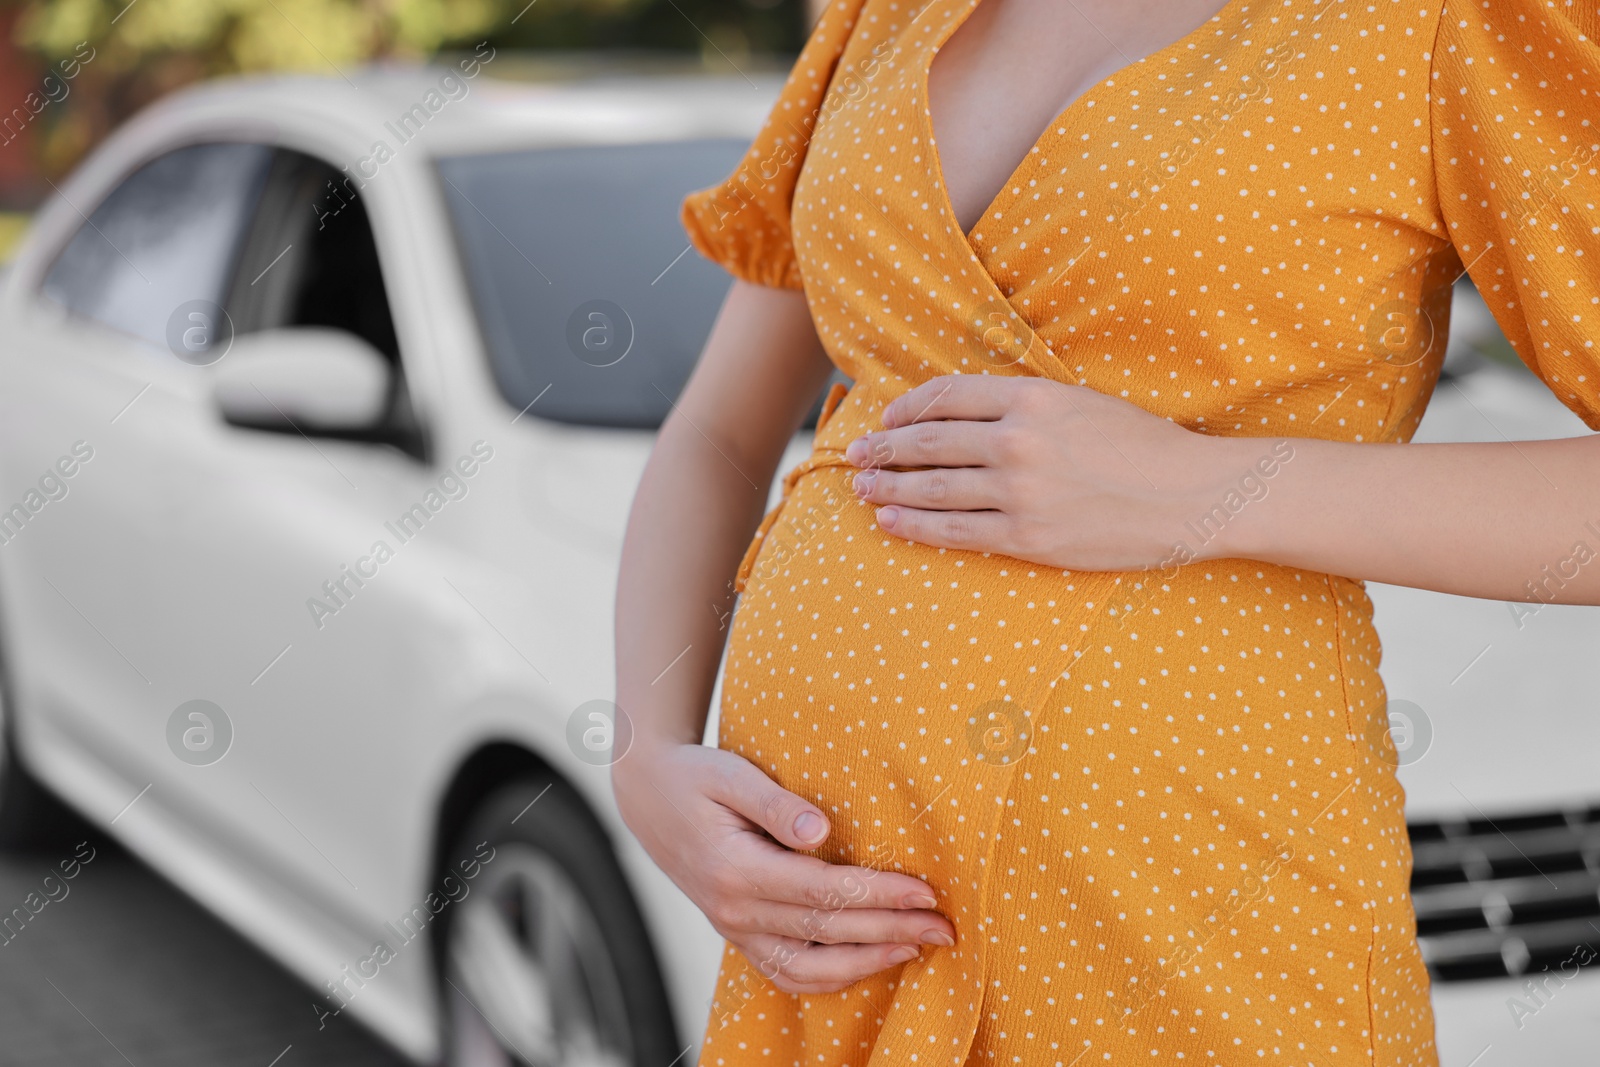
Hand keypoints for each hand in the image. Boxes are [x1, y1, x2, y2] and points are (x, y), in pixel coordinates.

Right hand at [611, 739, 955, 993]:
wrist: (645, 794)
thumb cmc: (694, 775)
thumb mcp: (730, 774)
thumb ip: (775, 803)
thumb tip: (822, 831)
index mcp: (735, 869)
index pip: (823, 892)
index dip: (879, 895)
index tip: (926, 892)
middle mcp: (733, 910)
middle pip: (826, 933)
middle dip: (891, 931)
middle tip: (944, 927)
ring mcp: (733, 929)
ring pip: (808, 969)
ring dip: (868, 963)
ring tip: (916, 948)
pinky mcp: (737, 934)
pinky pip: (787, 973)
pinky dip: (831, 977)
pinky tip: (870, 961)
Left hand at [845, 375, 1261, 570]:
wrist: (1193, 496)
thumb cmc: (1144, 447)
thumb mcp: (1083, 402)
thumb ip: (1026, 404)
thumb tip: (967, 414)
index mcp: (1033, 397)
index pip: (948, 396)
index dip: (908, 408)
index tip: (888, 418)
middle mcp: (1019, 440)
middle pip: (929, 441)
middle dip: (885, 449)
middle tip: (858, 455)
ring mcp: (1020, 491)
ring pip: (933, 487)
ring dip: (890, 487)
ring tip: (864, 488)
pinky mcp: (1027, 536)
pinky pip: (955, 530)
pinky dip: (916, 524)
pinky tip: (891, 521)